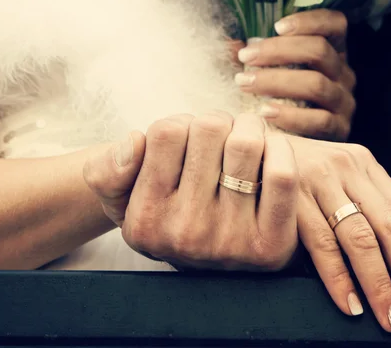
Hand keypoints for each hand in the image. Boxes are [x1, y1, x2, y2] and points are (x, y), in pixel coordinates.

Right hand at [83, 113, 298, 270]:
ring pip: (245, 144)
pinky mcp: (271, 245)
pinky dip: (279, 148)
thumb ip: (108, 169)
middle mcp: (185, 234)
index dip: (183, 123)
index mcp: (145, 220)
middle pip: (210, 128)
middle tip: (222, 134)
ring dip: (249, 128)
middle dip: (219, 120)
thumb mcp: (121, 197)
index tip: (190, 138)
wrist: (212, 270)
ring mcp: (230, 242)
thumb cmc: (168, 214)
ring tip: (245, 139)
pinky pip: (281, 174)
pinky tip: (271, 151)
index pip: (167, 131)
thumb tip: (133, 141)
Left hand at [235, 9, 355, 140]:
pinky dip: (290, 115)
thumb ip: (253, 55)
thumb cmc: (275, 97)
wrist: (289, 145)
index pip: (334, 23)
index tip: (276, 26)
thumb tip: (231, 44)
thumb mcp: (267, 70)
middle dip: (278, 50)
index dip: (309, 20)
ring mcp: (344, 102)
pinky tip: (263, 112)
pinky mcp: (339, 130)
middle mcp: (343, 73)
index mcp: (331, 50)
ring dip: (276, 81)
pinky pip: (319, 120)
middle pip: (319, 50)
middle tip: (245, 57)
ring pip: (317, 84)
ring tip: (244, 83)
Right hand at [289, 135, 390, 332]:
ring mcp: (317, 180)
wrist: (251, 146)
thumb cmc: (299, 170)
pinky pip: (321, 244)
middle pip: (390, 226)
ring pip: (360, 238)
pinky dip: (338, 278)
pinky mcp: (290, 197)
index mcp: (363, 163)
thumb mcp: (337, 174)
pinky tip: (350, 304)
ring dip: (379, 283)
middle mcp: (346, 167)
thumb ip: (365, 201)